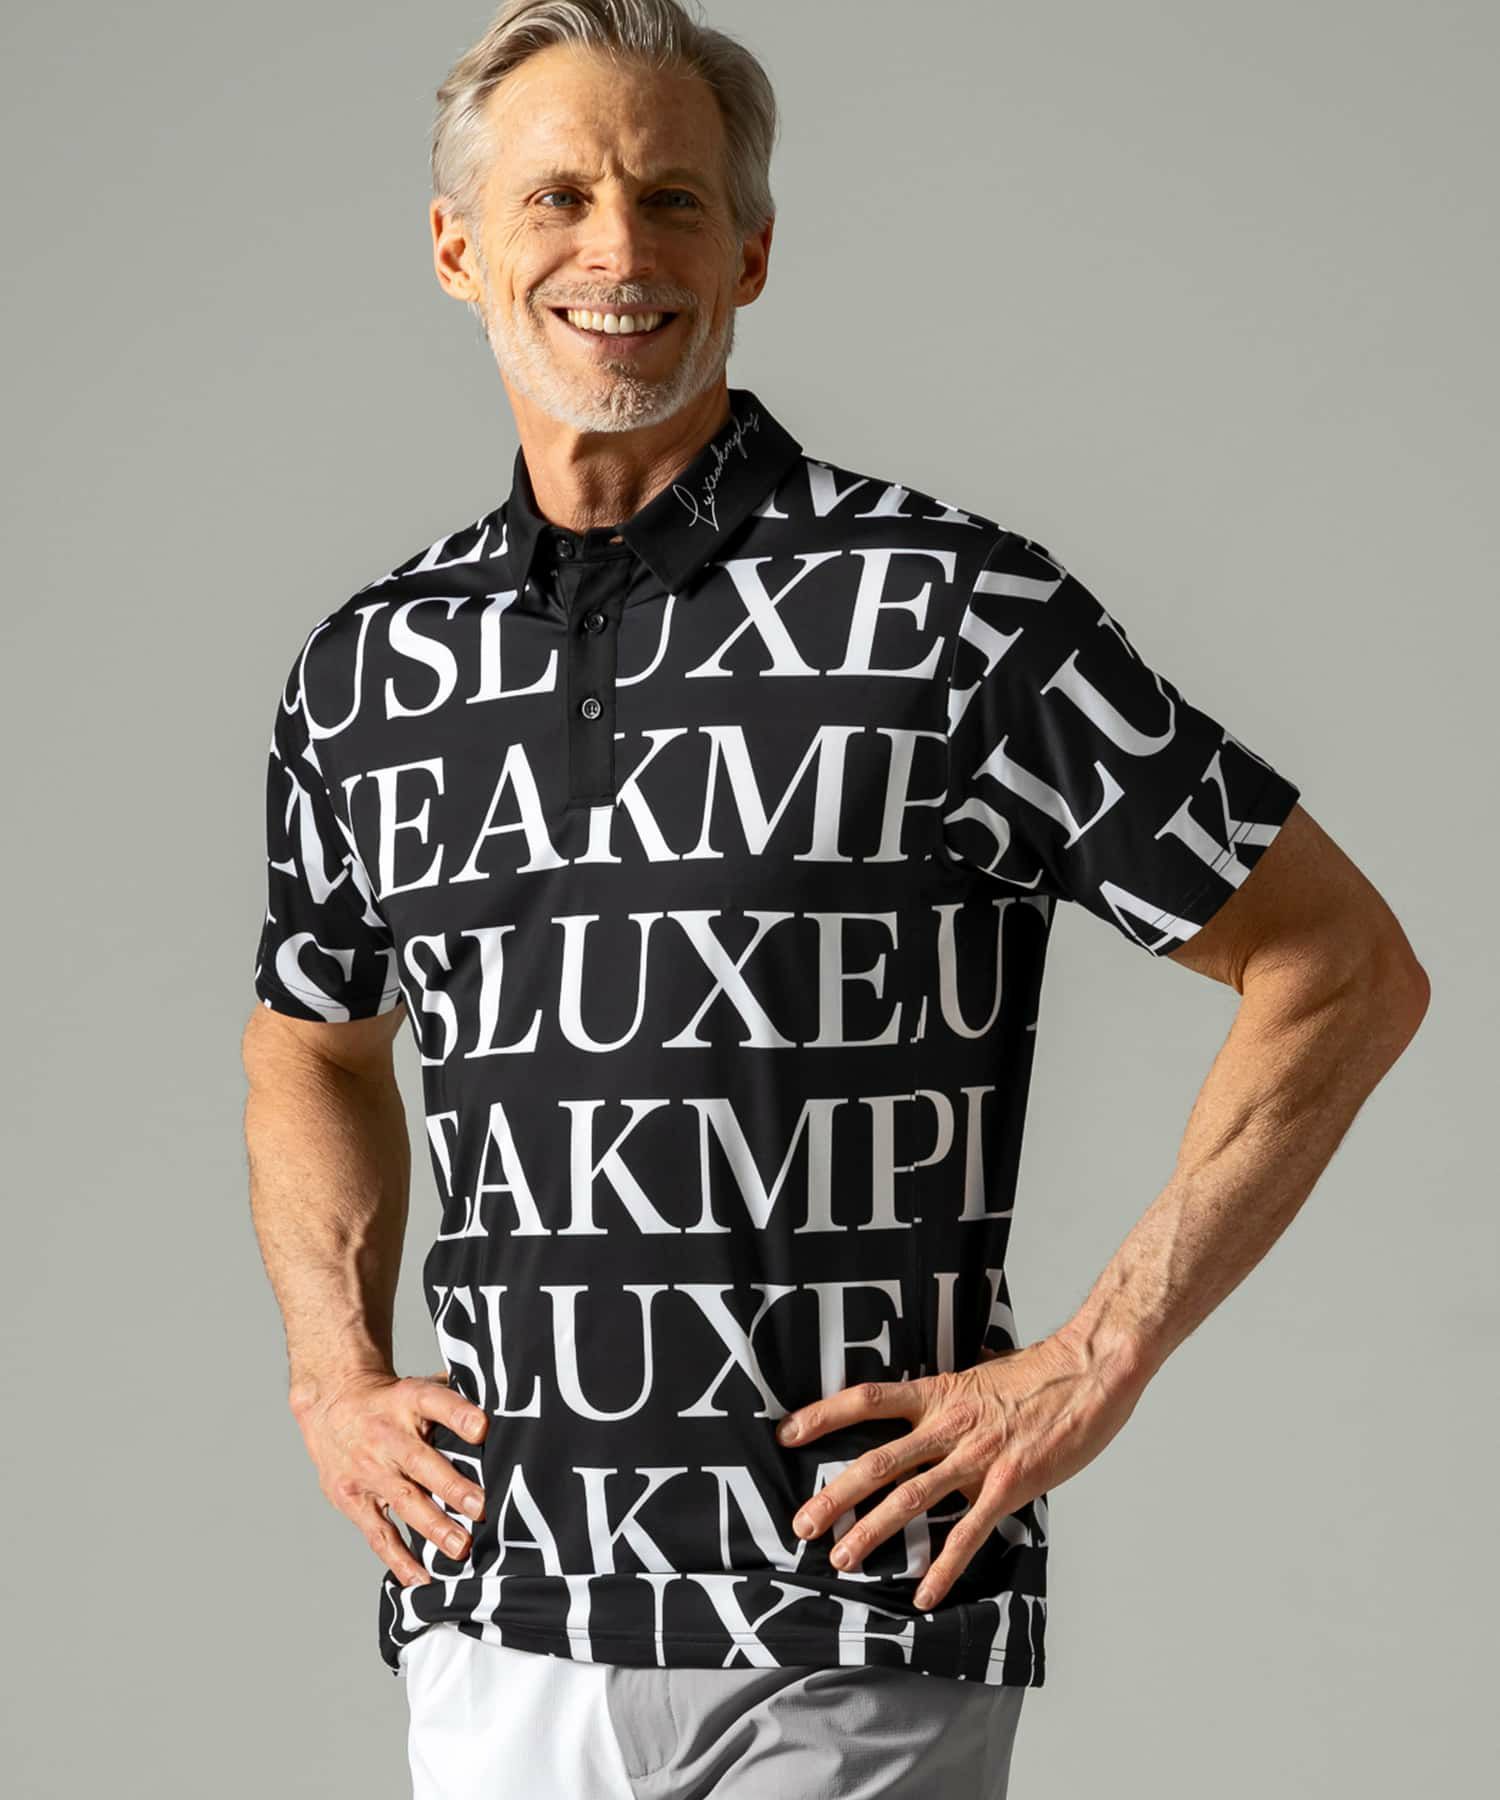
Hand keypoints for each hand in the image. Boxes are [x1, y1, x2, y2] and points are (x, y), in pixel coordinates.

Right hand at [289, 1368, 488, 1588]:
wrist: (330, 1403)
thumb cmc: (389, 1399)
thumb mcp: (417, 1385)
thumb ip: (456, 1395)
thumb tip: (507, 1401)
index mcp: (408, 1400)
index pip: (435, 1402)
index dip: (459, 1415)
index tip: (483, 1428)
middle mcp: (387, 1436)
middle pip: (421, 1462)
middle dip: (452, 1487)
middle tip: (481, 1508)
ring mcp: (368, 1470)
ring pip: (404, 1501)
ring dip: (433, 1527)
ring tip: (461, 1548)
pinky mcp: (352, 1499)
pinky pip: (378, 1533)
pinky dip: (399, 1560)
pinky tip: (422, 1579)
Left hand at [775, 1331, 1146, 1610]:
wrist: (1091, 1371)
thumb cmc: (1042, 1371)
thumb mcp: (983, 1372)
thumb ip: (954, 1391)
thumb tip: (935, 1396)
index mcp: (939, 1393)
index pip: (867, 1399)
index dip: (823, 1415)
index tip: (787, 1433)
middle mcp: (948, 1425)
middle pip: (877, 1461)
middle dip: (834, 1495)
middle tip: (801, 1523)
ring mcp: (977, 1458)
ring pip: (910, 1499)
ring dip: (871, 1532)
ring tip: (841, 1559)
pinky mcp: (1008, 1485)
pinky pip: (967, 1533)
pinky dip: (943, 1567)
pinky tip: (923, 1594)